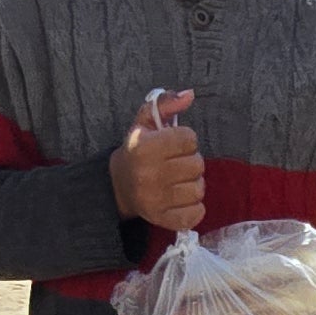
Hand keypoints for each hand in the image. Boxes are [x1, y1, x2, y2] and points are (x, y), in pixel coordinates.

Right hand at [110, 90, 204, 231]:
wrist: (117, 186)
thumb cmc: (137, 151)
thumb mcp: (145, 122)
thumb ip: (166, 103)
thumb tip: (190, 94)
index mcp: (144, 147)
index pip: (189, 139)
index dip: (185, 140)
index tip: (172, 145)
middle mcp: (148, 174)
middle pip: (197, 164)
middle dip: (190, 162)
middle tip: (176, 164)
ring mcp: (155, 199)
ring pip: (199, 189)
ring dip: (193, 184)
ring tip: (178, 182)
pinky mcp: (161, 219)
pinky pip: (196, 214)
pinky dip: (194, 208)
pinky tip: (181, 200)